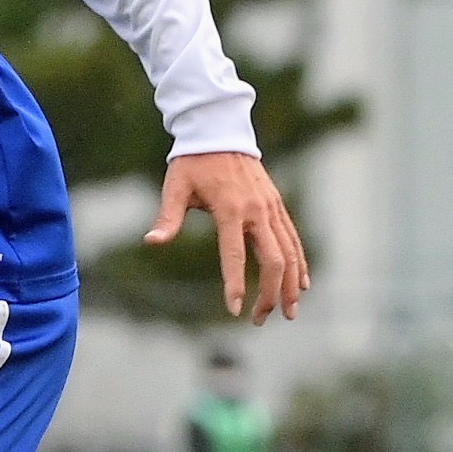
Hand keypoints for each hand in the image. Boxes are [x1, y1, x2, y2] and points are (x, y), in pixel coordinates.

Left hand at [148, 151, 310, 323]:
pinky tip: (301, 285)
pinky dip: (300, 263)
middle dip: (270, 294)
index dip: (236, 285)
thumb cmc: (192, 163)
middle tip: (259, 320)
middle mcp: (256, 211)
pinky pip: (293, 238)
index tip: (234, 311)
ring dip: (291, 285)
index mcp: (230, 209)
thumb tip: (151, 242)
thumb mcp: (175, 187)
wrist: (220, 132)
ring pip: (290, 252)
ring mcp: (270, 208)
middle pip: (273, 260)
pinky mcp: (276, 205)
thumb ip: (167, 217)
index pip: (235, 255)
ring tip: (289, 313)